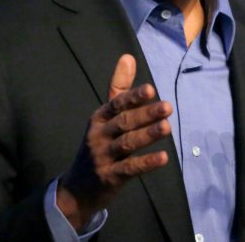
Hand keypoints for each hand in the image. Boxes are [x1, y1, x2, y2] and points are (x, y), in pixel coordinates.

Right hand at [56, 54, 172, 229]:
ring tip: (167, 127)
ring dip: (147, 135)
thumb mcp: (105, 117)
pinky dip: (146, 163)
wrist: (77, 188)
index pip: (117, 104)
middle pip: (124, 122)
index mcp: (99, 117)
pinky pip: (130, 168)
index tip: (151, 89)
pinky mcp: (110, 177)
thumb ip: (119, 89)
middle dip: (146, 114)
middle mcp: (99, 134)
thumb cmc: (98, 145)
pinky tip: (163, 157)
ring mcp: (103, 157)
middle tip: (167, 107)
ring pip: (127, 143)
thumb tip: (128, 56)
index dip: (133, 97)